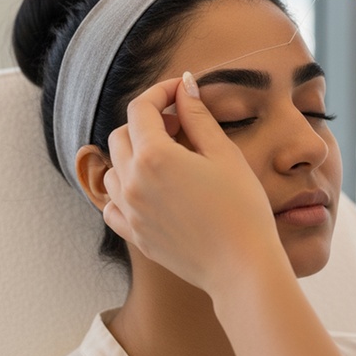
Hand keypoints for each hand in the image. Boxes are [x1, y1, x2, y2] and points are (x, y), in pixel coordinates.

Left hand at [102, 73, 283, 294]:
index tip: (180, 91)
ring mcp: (129, 211)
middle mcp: (132, 182)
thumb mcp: (224, 154)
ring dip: (133, 154)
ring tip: (168, 157)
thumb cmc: (241, 208)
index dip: (160, 92)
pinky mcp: (135, 235)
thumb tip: (184, 87)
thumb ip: (197, 116)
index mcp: (153, 156)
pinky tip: (150, 190)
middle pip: (121, 135)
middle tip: (179, 124)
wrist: (242, 268)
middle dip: (146, 122)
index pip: (141, 108)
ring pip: (113, 169)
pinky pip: (112, 205)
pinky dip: (124, 190)